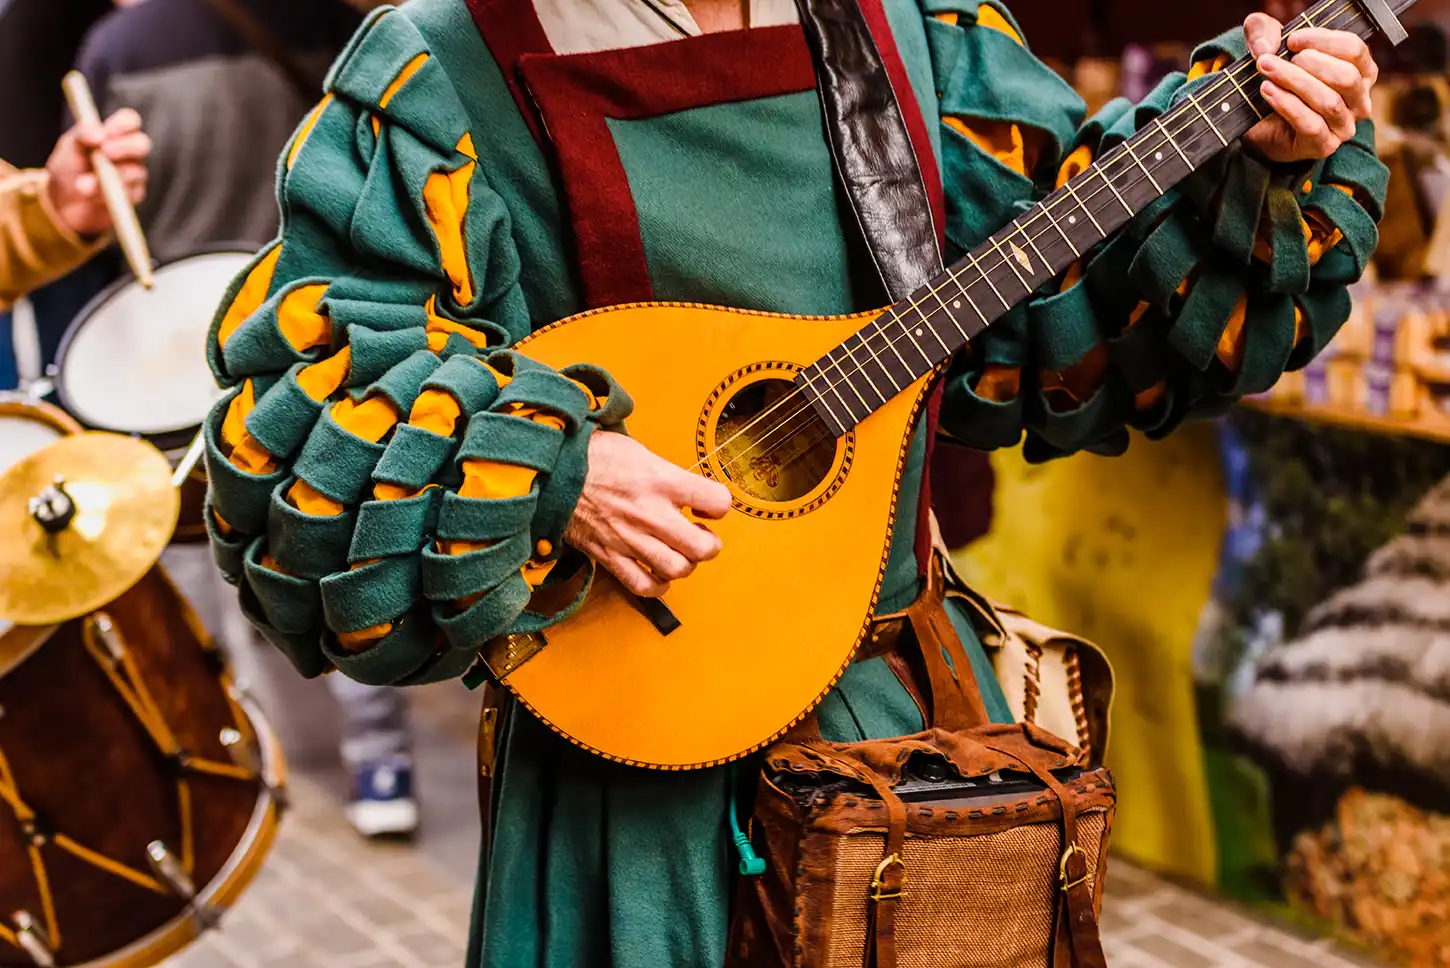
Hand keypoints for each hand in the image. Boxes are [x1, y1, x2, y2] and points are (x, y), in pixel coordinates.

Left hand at [45, 108, 150, 237]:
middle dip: (125, 147)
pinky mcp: (134, 196)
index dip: (123, 124)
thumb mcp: (69, 148)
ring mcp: (135, 174)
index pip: (130, 121)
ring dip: (106, 177)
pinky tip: (90, 197)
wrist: (64, 203)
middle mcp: (129, 152)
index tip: (106, 132)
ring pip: (134, 171)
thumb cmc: (68, 169)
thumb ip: (82, 135)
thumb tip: (99, 134)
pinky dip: (106, 194)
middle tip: (105, 152)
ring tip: (82, 185)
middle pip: (142, 144)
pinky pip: (129, 194)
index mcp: (115, 134)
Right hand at [564, 432, 731, 597]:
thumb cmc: (594, 457)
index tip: (708, 506)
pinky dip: (657, 585)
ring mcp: (631, 538)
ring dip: (684, 564)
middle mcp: (650, 513)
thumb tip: (687, 490)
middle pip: (703, 548)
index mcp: (661, 481)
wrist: (552, 471)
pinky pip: (643, 585)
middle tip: (700, 535)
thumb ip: (669, 475)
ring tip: (678, 552)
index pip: (716, 501)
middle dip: (709, 544)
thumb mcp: (640, 452)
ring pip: (677, 570)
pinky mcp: (611, 556)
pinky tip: (658, 573)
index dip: (719, 506)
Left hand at [1241, 14, 1377, 164]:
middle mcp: (1359, 100)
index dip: (1324, 41)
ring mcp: (1344, 126)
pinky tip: (1267, 91)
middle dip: (1309, 63)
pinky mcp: (1324, 146)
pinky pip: (1311, 124)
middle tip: (1275, 58)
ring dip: (1294, 81)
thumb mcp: (1270, 49)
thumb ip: (1264, 32)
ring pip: (1329, 102)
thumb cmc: (1277, 84)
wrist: (1259, 127)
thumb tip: (1265, 45)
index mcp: (1360, 72)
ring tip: (1266, 70)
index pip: (1355, 50)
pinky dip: (1287, 105)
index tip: (1292, 39)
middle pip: (1346, 77)